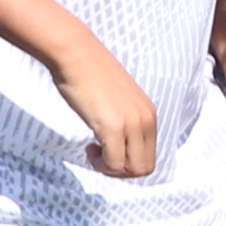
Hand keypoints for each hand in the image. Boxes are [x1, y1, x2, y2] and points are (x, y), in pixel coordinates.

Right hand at [52, 45, 159, 177]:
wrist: (76, 54)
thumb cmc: (89, 74)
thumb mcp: (117, 100)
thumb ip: (124, 119)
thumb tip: (118, 142)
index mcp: (149, 114)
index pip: (150, 155)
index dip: (128, 162)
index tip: (108, 149)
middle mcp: (146, 120)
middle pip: (145, 167)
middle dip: (121, 171)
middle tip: (100, 156)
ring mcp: (132, 124)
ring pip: (132, 170)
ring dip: (111, 169)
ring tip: (94, 152)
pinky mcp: (113, 127)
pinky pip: (114, 164)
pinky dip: (101, 164)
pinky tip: (89, 147)